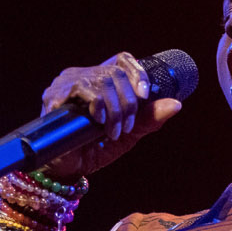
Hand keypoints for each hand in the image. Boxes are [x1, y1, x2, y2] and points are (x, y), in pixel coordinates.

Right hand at [41, 51, 182, 177]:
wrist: (67, 170)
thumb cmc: (94, 150)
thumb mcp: (127, 134)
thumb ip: (148, 118)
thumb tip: (176, 104)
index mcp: (100, 81)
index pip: (122, 60)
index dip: (137, 73)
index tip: (145, 95)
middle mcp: (82, 76)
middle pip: (116, 72)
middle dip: (128, 102)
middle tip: (126, 128)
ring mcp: (67, 83)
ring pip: (104, 80)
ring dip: (115, 109)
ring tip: (112, 132)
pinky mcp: (55, 94)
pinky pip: (84, 89)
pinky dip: (98, 106)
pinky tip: (98, 122)